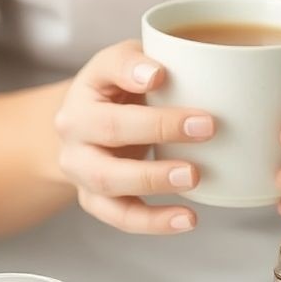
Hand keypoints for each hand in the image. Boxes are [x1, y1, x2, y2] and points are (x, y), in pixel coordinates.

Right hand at [53, 40, 214, 233]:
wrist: (85, 133)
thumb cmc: (118, 95)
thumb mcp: (126, 65)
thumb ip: (142, 60)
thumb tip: (160, 72)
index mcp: (86, 87)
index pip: (107, 71)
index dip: (131, 72)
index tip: (161, 75)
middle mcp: (73, 129)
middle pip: (108, 130)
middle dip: (157, 128)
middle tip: (207, 128)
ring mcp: (80, 169)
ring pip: (108, 180)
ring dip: (152, 179)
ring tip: (193, 177)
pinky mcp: (93, 200)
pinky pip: (120, 216)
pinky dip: (153, 221)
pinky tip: (188, 218)